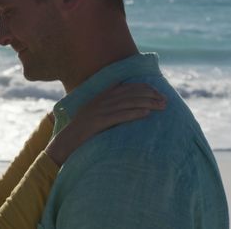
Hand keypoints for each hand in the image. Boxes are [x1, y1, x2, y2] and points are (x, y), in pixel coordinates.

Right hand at [45, 83, 165, 165]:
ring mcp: (98, 111)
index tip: (158, 93)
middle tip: (165, 101)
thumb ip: (109, 108)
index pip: (126, 87)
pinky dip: (134, 113)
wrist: (65, 143)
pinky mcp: (98, 122)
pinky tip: (146, 114)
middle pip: (129, 93)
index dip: (144, 88)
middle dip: (150, 95)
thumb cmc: (82, 133)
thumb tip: (129, 106)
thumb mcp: (95, 115)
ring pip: (127, 102)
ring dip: (147, 103)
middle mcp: (100, 101)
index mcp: (100, 97)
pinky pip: (119, 115)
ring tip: (161, 106)